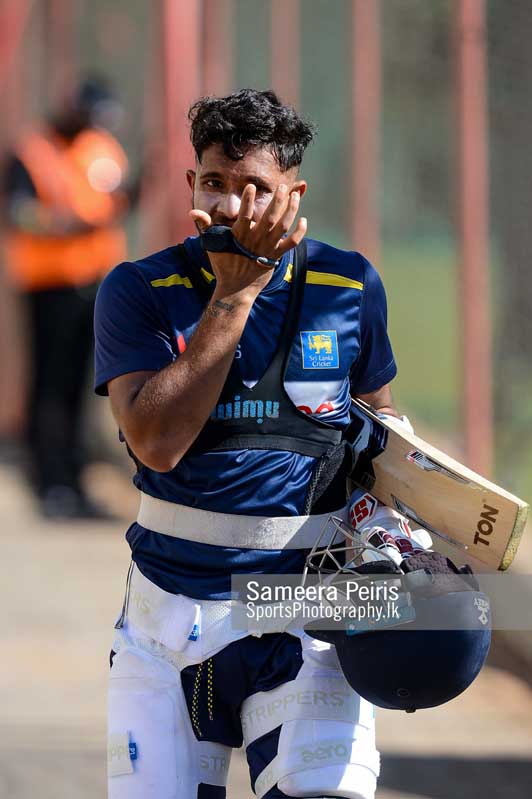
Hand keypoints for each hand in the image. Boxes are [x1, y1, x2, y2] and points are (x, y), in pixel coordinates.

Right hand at [189, 183, 306, 300]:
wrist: (237, 288)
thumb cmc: (224, 264)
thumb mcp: (212, 244)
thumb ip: (205, 225)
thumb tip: (192, 212)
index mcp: (239, 236)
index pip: (244, 215)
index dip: (247, 200)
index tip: (251, 186)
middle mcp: (255, 240)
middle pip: (270, 217)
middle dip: (278, 200)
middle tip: (283, 186)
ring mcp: (267, 248)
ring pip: (283, 226)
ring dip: (291, 210)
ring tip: (295, 195)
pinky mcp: (276, 256)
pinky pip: (292, 243)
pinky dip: (300, 232)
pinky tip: (303, 220)